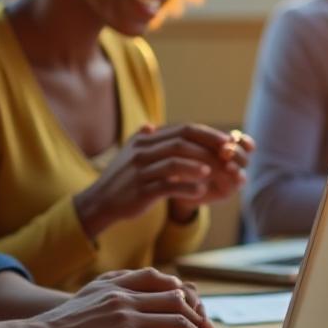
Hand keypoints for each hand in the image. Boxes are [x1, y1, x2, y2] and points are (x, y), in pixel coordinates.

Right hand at [15, 268, 215, 327]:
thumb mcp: (87, 297)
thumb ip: (113, 292)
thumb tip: (139, 300)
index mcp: (116, 284)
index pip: (160, 279)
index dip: (183, 294)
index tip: (193, 311)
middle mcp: (126, 297)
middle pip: (177, 300)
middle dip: (199, 319)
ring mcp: (128, 318)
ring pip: (180, 323)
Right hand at [74, 124, 240, 235]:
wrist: (100, 201)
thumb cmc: (122, 179)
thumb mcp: (130, 155)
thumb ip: (145, 141)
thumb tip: (151, 127)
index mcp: (145, 140)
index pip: (182, 130)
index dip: (207, 134)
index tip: (227, 141)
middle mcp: (142, 151)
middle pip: (181, 144)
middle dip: (208, 148)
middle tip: (227, 156)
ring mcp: (140, 171)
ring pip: (174, 163)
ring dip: (197, 166)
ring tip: (213, 171)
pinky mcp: (140, 191)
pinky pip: (167, 187)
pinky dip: (186, 188)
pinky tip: (200, 191)